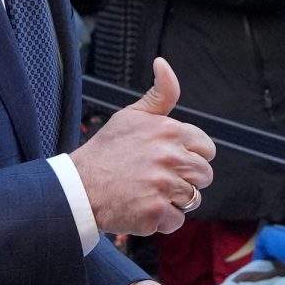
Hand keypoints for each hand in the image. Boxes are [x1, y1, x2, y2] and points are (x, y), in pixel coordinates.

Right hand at [72, 58, 214, 237]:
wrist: (78, 187)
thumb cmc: (106, 150)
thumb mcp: (132, 115)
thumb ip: (160, 93)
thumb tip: (163, 63)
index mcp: (170, 131)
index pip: (207, 150)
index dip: (190, 156)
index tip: (168, 160)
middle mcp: (170, 157)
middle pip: (204, 175)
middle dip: (185, 179)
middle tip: (156, 178)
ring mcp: (164, 185)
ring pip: (192, 198)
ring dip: (173, 200)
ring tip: (147, 191)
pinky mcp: (155, 212)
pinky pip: (177, 220)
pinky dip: (162, 220)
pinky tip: (142, 208)